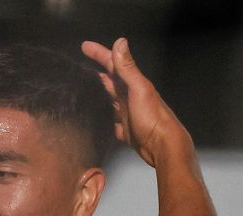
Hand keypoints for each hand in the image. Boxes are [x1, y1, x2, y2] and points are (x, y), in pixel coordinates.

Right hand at [81, 38, 190, 166]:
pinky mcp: (126, 129)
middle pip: (111, 80)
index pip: (113, 64)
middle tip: (80, 67)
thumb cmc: (152, 118)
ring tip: (84, 91)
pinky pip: (111, 122)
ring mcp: (128, 113)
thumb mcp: (138, 89)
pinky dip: (103, 118)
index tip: (84, 46)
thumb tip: (120, 41)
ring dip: (99, 94)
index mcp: (132, 84)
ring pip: (110, 100)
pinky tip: (95, 120)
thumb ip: (128, 68)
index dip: (99, 53)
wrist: (162, 146)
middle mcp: (130, 96)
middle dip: (97, 72)